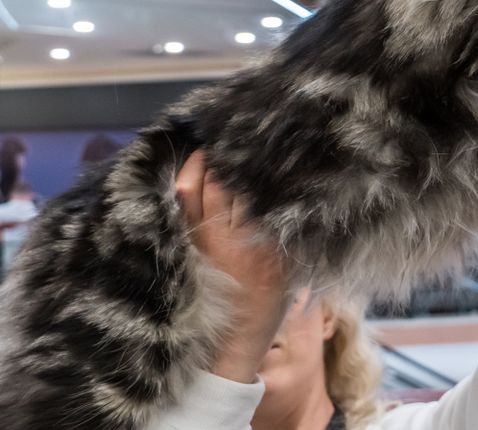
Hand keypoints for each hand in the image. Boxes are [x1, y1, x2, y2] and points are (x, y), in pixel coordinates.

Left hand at [176, 151, 291, 382]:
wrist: (230, 346)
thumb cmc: (267, 308)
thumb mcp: (291, 269)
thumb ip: (291, 232)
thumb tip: (295, 193)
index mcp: (261, 245)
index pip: (256, 190)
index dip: (255, 162)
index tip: (261, 140)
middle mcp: (228, 239)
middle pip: (222, 182)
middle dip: (225, 154)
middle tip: (231, 131)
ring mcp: (201, 241)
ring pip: (196, 189)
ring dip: (201, 163)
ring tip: (209, 142)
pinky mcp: (186, 246)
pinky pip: (182, 205)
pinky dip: (186, 182)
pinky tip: (191, 169)